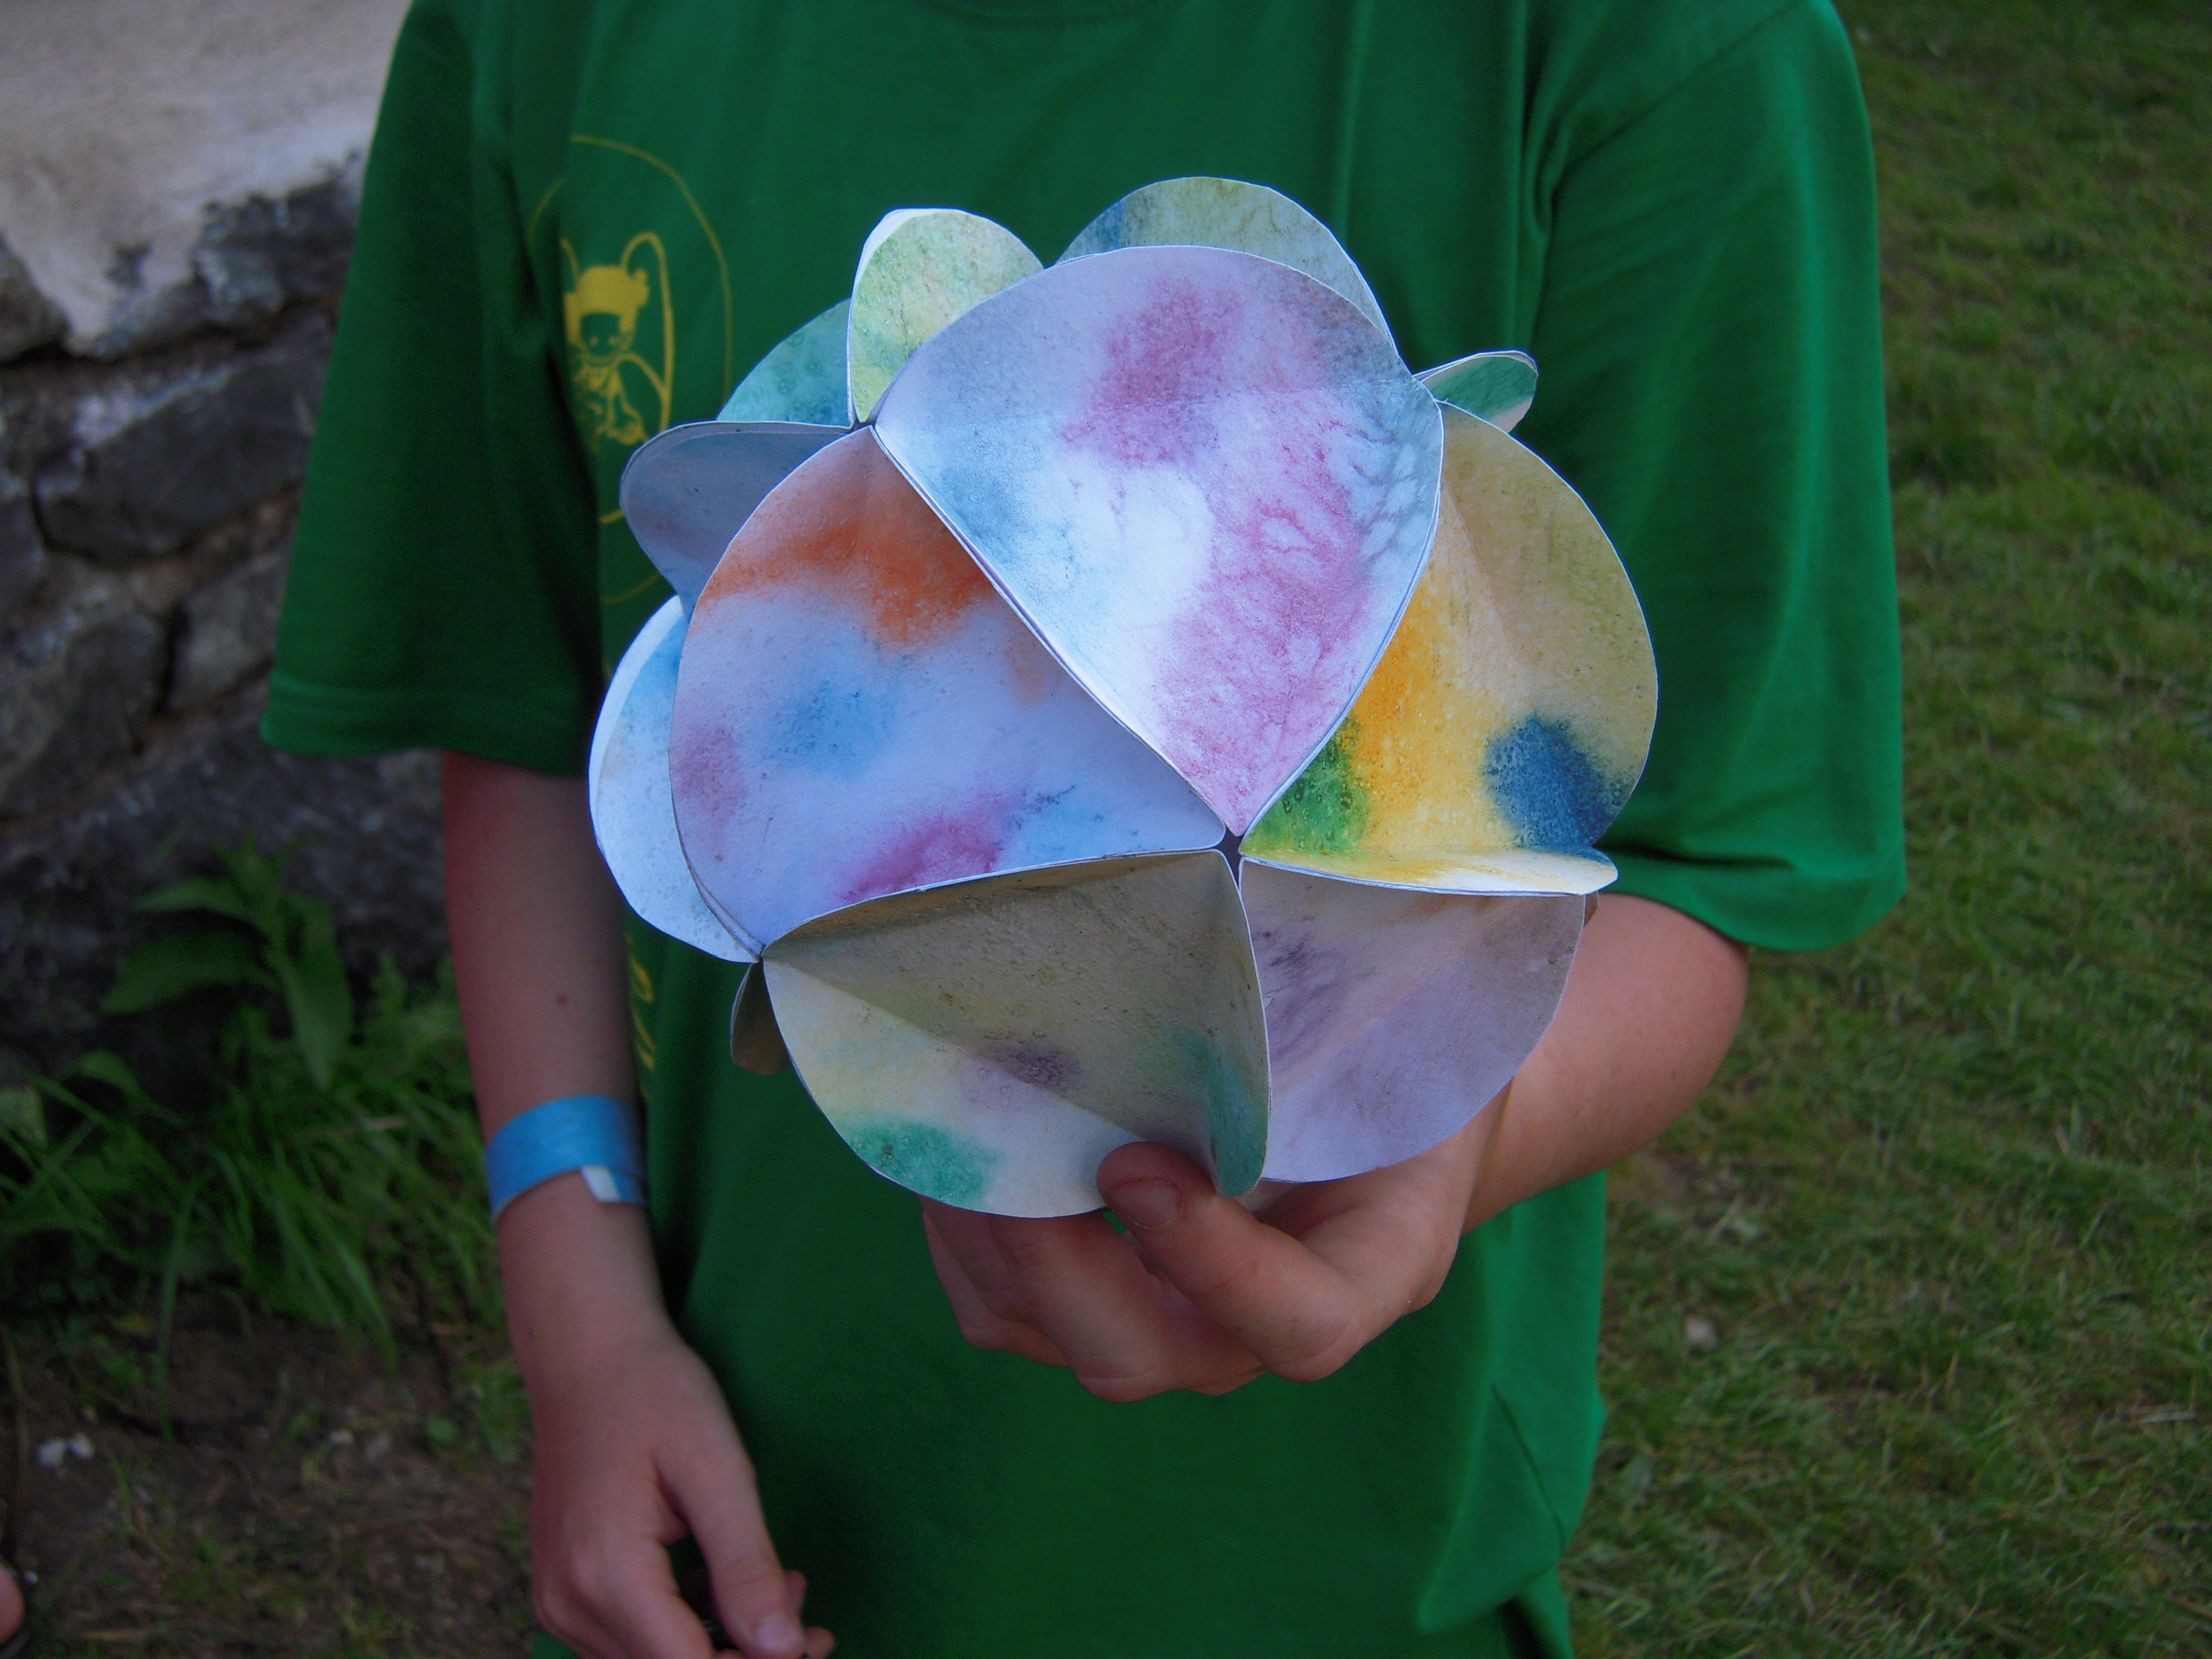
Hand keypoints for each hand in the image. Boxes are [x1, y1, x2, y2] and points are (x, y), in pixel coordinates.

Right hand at [525, 1306, 835, 1658]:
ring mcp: (559, 1601)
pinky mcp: (565, 1590)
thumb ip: (746, 1564)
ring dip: (719, 1644)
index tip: (815, 1636)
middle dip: (747, 1655)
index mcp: (605, 1572)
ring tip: (779, 1585)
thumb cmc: (654, 1393)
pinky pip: (630, 1640)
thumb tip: (784, 1649)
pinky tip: (728, 1583)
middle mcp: (569, 1602)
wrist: (585, 1354)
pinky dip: (686, 1627)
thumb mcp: (716, 1468)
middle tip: (805, 1603)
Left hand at [922, 893, 1753, 1402]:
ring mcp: (1177, 1318)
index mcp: (1373, 1262)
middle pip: (1144, 1354)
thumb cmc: (1400, 1035)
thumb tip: (1236, 878)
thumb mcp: (1400, 1018)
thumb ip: (1338, 1006)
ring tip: (956, 1134)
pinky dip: (965, 1243)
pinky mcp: (1101, 1296)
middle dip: (1053, 1264)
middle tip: (1012, 1153)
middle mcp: (1260, 1317)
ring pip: (1056, 1338)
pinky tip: (952, 1146)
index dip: (1214, 1267)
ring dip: (991, 1247)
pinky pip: (1006, 1313)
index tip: (1141, 1165)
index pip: (1302, 1328)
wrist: (1387, 1085)